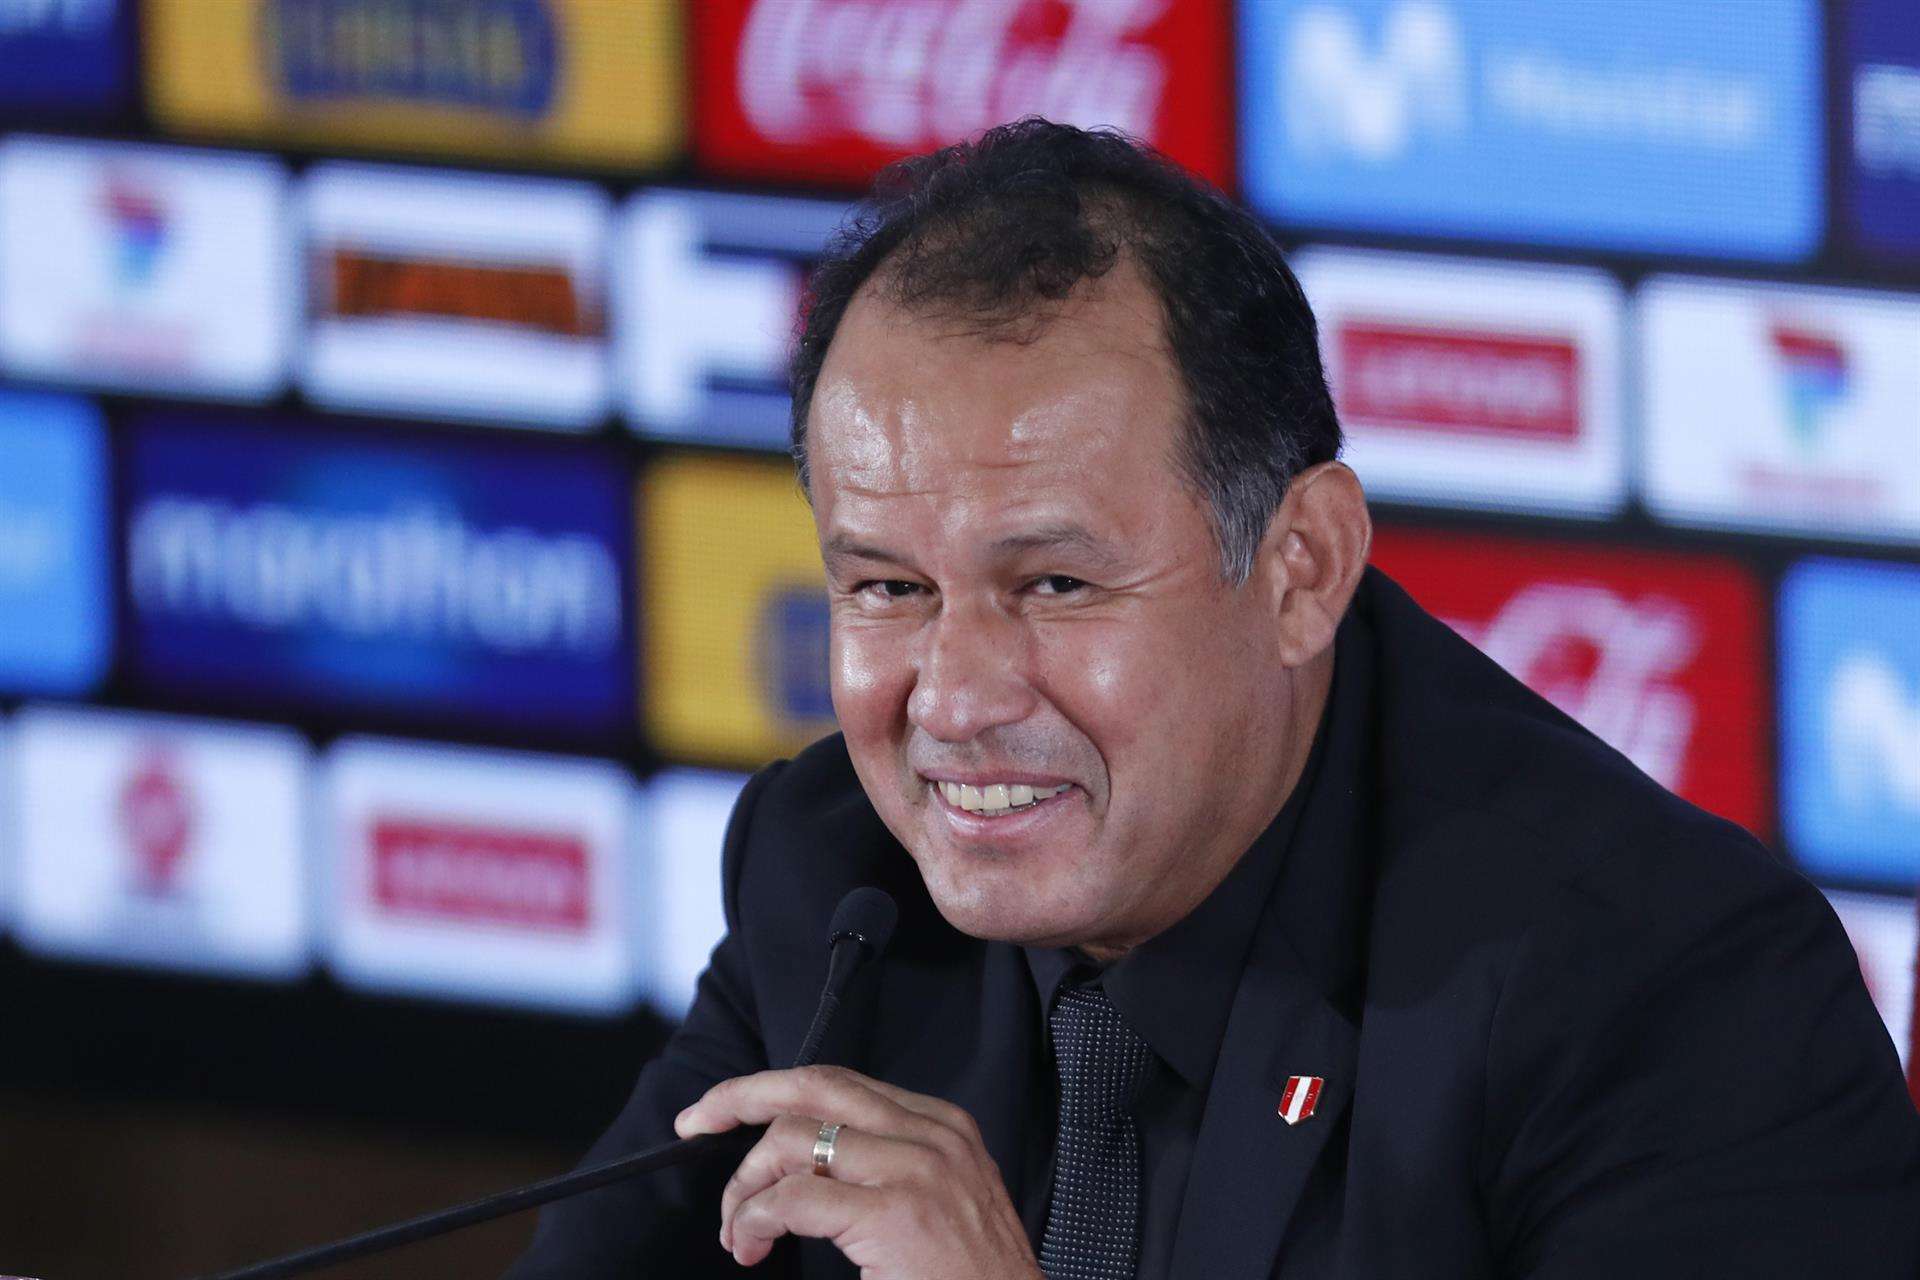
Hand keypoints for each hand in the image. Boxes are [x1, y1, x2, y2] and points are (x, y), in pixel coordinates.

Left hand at [674, 1064, 1043, 1278]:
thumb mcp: (941, 1201)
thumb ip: (886, 1168)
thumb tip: (798, 1164)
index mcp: (942, 1126)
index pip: (840, 1083)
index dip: (771, 1091)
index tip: (725, 1112)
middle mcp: (932, 1135)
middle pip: (813, 1085)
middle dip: (739, 1096)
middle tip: (694, 1123)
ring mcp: (917, 1170)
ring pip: (794, 1138)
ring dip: (744, 1182)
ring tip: (736, 1226)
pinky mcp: (897, 1214)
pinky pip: (795, 1197)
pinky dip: (753, 1217)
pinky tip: (750, 1242)